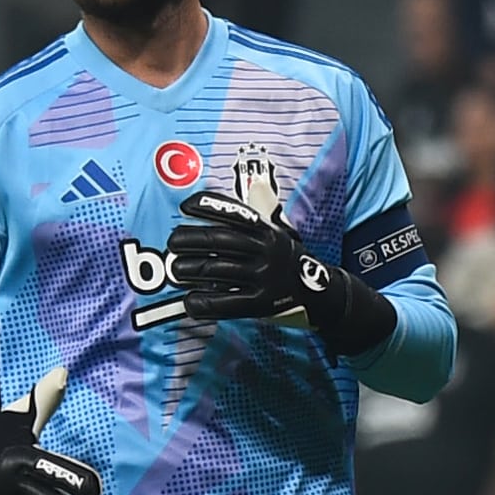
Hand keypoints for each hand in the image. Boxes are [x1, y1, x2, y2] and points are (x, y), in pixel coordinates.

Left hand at [165, 185, 396, 355]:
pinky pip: (227, 302)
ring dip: (190, 270)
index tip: (184, 206)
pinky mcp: (262, 304)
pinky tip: (189, 301)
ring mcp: (264, 277)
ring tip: (175, 270)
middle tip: (172, 242)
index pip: (233, 213)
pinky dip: (204, 302)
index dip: (207, 207)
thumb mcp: (280, 233)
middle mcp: (266, 251)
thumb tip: (246, 190)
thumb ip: (260, 217)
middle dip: (191, 239)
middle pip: (220, 241)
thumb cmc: (290, 261)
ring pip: (218, 270)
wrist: (322, 293)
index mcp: (267, 231)